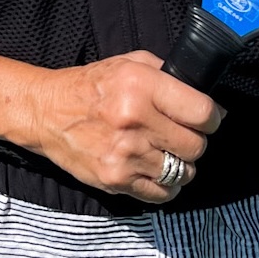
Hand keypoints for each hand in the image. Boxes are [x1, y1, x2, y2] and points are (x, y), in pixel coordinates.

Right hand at [26, 51, 224, 203]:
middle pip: (196, 146)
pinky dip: (165, 185)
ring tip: (164, 151)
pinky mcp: (116, 180)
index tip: (206, 118)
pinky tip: (153, 168)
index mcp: (141, 86)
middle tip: (180, 134)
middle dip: (194, 141)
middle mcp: (135, 120)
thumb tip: (207, 101)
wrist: (47, 113)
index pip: (202, 113)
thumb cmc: (92, 86)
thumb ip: (167, 75)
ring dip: (179, 164)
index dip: (211, 117)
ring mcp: (125, 154)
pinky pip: (162, 194)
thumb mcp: (129, 63)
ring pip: (183, 173)